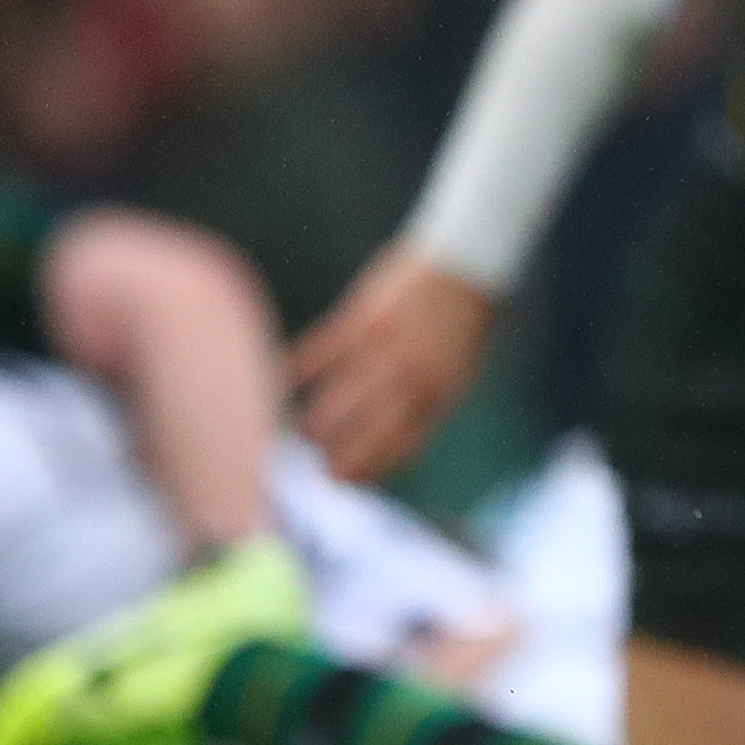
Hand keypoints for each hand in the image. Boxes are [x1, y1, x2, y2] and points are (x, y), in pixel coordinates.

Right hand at [294, 242, 499, 483]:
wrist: (467, 263)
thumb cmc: (464, 324)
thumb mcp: (460, 374)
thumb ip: (428, 407)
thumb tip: (395, 448)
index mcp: (439, 396)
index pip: (398, 449)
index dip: (369, 470)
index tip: (345, 481)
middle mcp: (410, 379)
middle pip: (360, 433)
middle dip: (334, 458)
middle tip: (314, 471)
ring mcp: (384, 350)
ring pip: (333, 400)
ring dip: (312, 424)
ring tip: (299, 436)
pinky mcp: (361, 319)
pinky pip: (318, 354)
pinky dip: (294, 371)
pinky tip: (277, 384)